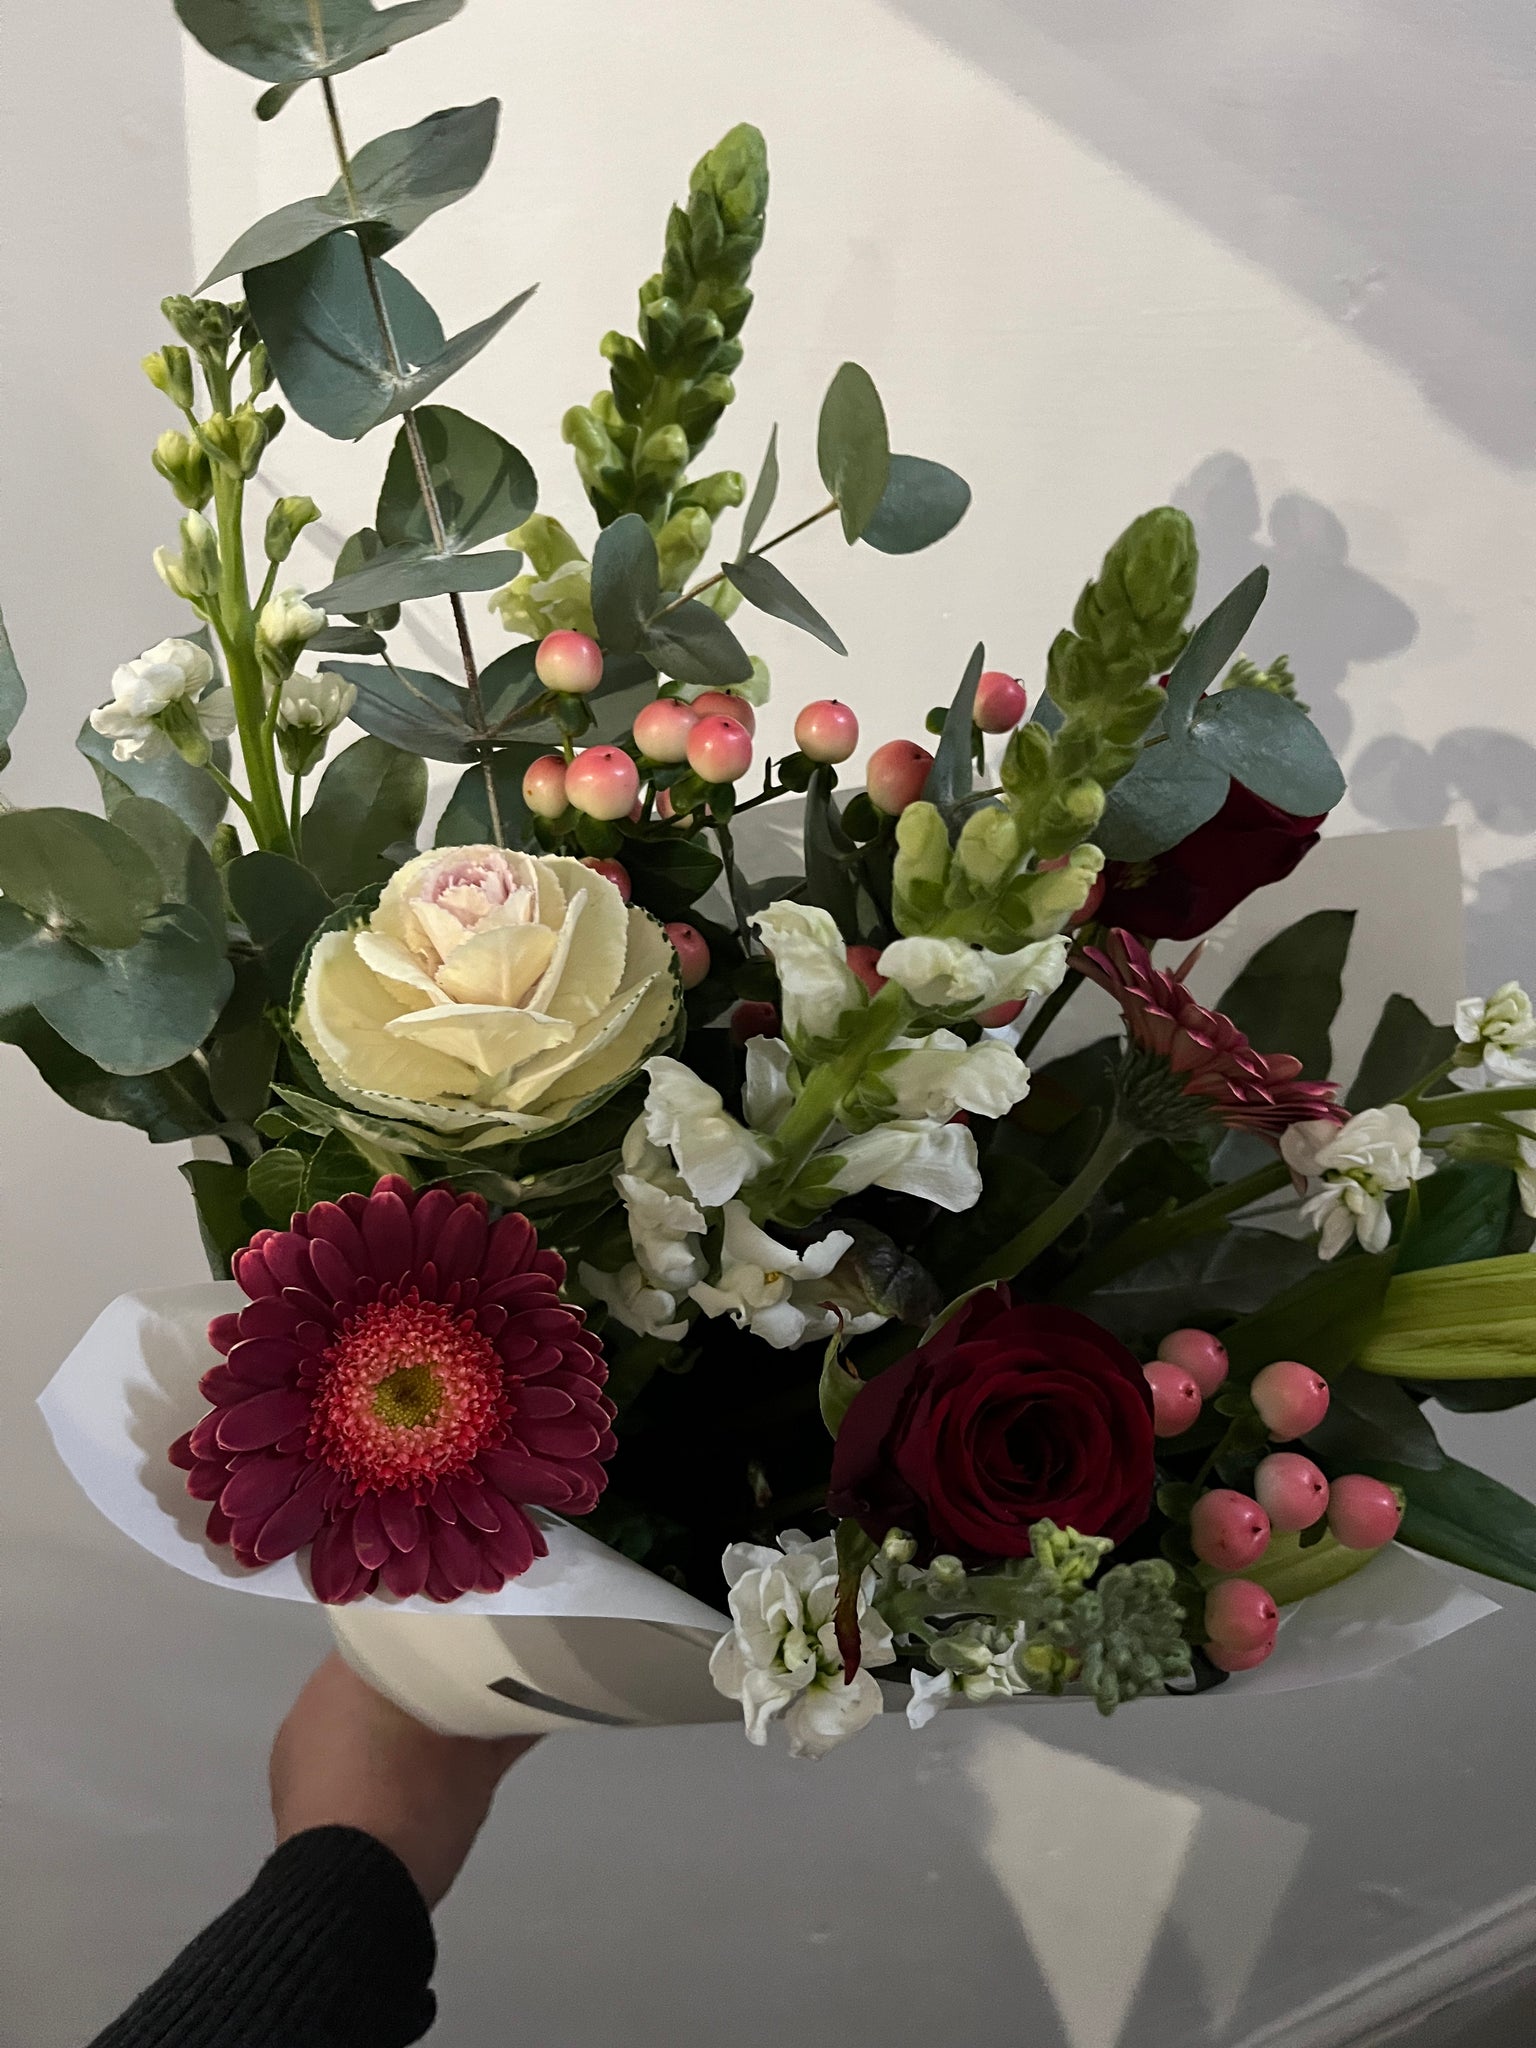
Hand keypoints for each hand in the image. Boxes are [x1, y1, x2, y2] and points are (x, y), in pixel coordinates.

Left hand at [270, 1653, 536, 1907]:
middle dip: (418, 1681)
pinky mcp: (289, 1788)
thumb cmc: (415, 1806)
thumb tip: (548, 1696)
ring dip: (390, 1721)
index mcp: (357, 1667)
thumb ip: (514, 1721)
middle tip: (464, 1695)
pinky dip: (365, 1758)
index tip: (472, 1648)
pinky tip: (398, 1785)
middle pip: (378, 1669)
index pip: (401, 1626)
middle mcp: (316, 1692)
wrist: (345, 1901)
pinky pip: (334, 1752)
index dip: (440, 1636)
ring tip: (435, 1746)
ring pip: (354, 1711)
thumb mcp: (481, 1764)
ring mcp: (296, 1741)